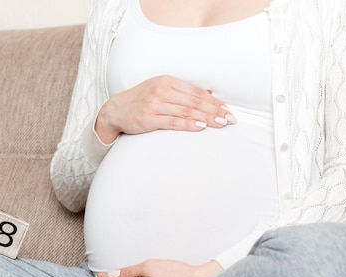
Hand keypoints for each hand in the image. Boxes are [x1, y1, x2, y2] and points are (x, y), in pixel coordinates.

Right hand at [95, 75, 235, 143]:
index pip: (196, 91)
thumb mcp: (161, 90)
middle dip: (215, 110)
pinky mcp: (149, 118)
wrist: (115, 111)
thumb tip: (210, 93)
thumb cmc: (141, 101)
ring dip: (206, 118)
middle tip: (230, 119)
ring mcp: (154, 103)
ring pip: (186, 111)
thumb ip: (183, 92)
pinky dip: (189, 124)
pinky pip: (173, 121)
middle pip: (194, 101)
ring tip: (221, 124)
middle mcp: (161, 90)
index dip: (214, 101)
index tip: (227, 109)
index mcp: (167, 80)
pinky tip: (201, 127)